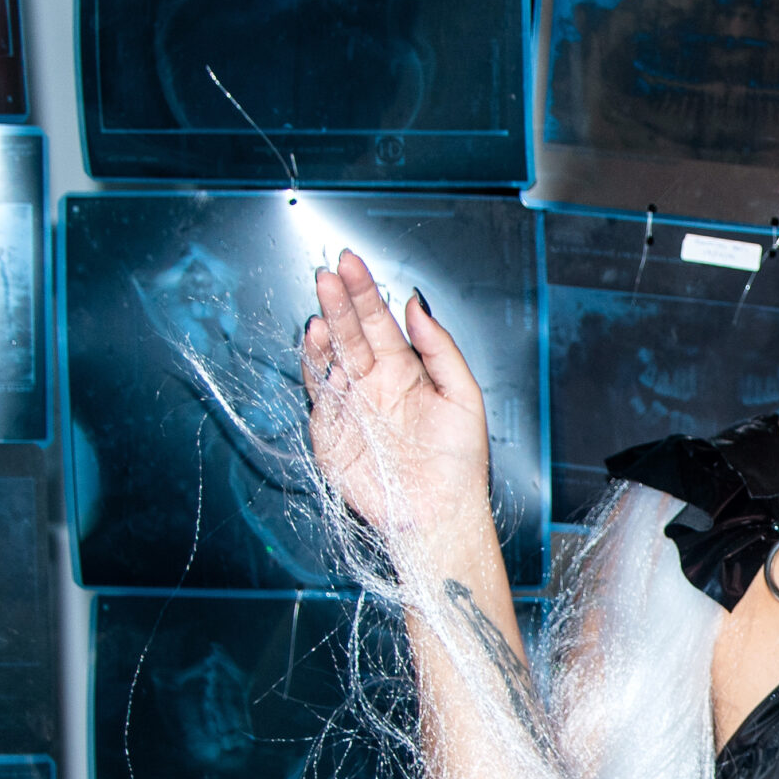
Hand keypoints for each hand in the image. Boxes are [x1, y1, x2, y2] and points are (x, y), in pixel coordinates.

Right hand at [302, 247, 493, 557]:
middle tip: (332, 270)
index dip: (366, 293)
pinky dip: (315, 365)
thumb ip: (439, 348)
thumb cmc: (458, 464)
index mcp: (406, 371)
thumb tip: (417, 305)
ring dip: (326, 325)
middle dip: (342, 300)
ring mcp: (351, 404)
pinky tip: (317, 338)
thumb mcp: (463, 396)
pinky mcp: (331, 431)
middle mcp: (375, 383)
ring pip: (332, 356)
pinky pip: (319, 392)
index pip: (381, 323)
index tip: (354, 264)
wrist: (440, 514)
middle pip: (353, 332)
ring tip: (324, 296)